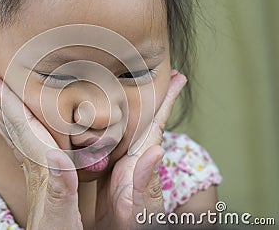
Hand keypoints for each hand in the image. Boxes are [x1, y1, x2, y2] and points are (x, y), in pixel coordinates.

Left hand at [0, 68, 82, 229]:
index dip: (2, 100)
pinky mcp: (39, 179)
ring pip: (11, 133)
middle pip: (8, 125)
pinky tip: (5, 126)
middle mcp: (33, 166)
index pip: (18, 126)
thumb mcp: (63, 214)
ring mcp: (34, 172)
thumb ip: (61, 188)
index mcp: (40, 168)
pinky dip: (11, 131)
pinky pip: (20, 146)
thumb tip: (57, 158)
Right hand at [95, 69, 186, 228]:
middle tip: (152, 69)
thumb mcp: (139, 209)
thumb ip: (146, 183)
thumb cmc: (130, 226)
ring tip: (128, 84)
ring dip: (130, 103)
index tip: (179, 78)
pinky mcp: (105, 166)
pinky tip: (105, 116)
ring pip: (125, 125)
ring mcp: (119, 159)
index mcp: (141, 159)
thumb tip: (156, 150)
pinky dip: (107, 123)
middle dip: (150, 94)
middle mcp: (132, 154)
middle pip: (143, 118)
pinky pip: (106, 138)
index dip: (167, 101)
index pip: (156, 123)